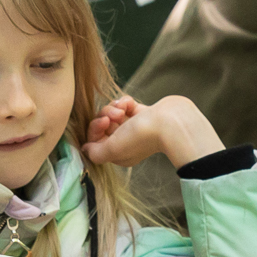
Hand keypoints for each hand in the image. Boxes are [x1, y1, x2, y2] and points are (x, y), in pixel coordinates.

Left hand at [83, 94, 224, 169]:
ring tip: (123, 109)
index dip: (95, 129)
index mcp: (118, 153)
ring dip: (114, 108)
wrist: (171, 122)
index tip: (103, 122)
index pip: (95, 140)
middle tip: (115, 115)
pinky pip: (126, 105)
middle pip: (103, 126)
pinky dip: (125, 102)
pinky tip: (130, 103)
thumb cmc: (142, 136)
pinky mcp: (143, 114)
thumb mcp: (113, 149)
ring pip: (112, 113)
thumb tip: (84, 149)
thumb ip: (95, 152)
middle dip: (105, 116)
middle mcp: (125, 142)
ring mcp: (134, 127)